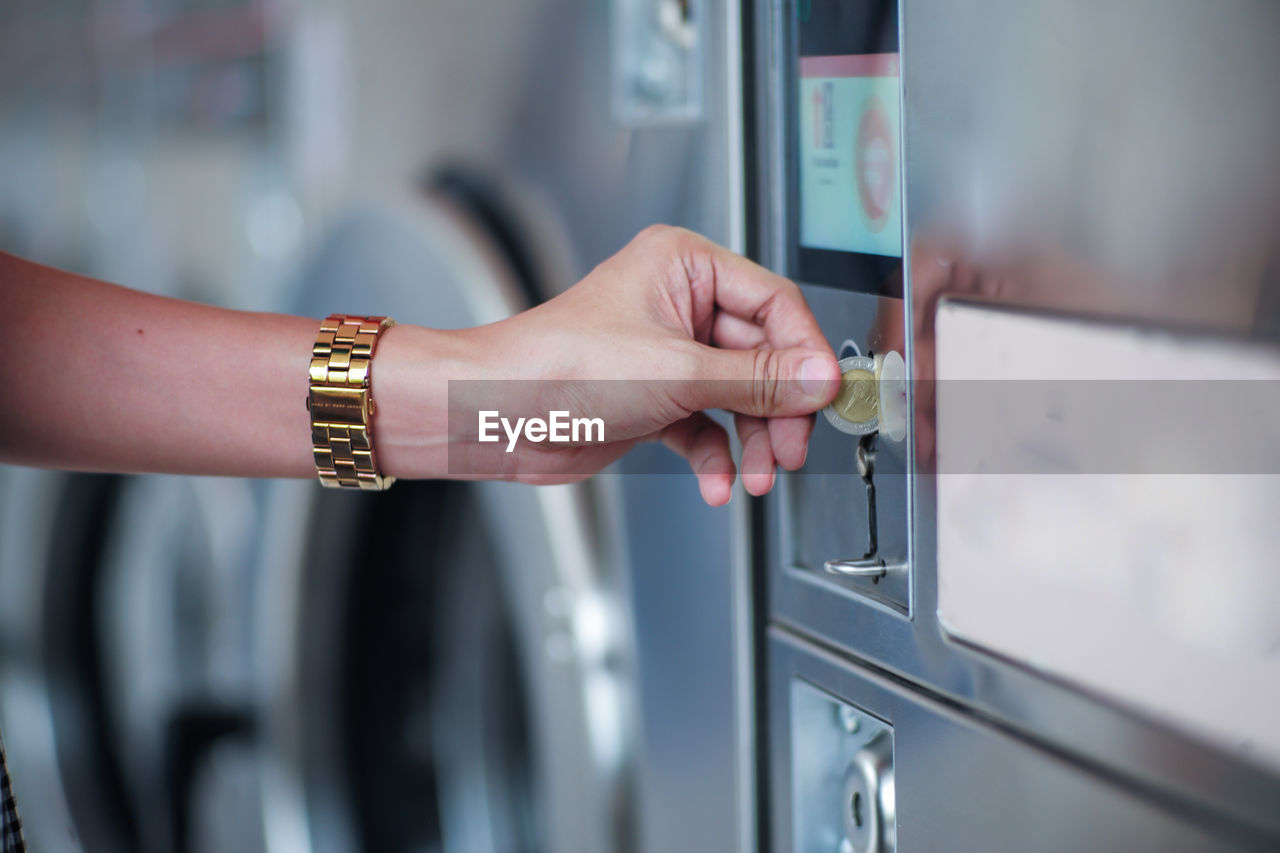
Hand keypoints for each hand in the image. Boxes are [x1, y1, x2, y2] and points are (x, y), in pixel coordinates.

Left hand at [455, 225, 839, 503]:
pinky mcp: (655, 396)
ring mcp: (668, 353)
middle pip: (762, 355)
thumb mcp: (676, 373)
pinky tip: (717, 481)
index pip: (774, 303)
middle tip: (790, 447)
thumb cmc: (556, 366)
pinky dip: (716, 455)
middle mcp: (678, 303)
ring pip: (738, 395)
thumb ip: (757, 379)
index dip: (806, 354)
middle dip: (778, 409)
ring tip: (757, 474)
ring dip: (752, 439)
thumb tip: (818, 378)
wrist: (495, 417)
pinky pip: (707, 424)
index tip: (826, 396)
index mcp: (683, 266)